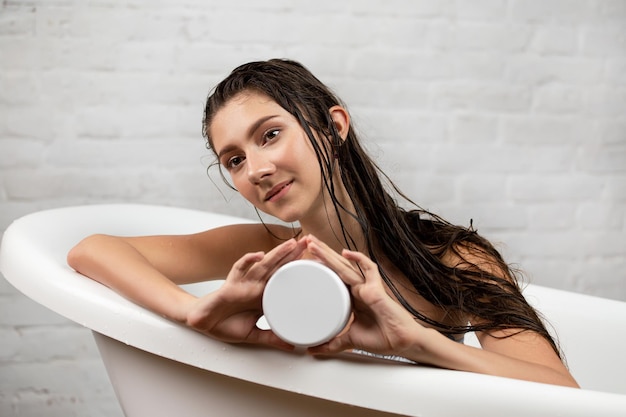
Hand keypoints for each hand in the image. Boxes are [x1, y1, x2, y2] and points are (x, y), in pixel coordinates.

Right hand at [185, 237, 305, 349]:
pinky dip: (248, 260)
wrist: (203, 324)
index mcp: (264, 296)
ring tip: (291, 244)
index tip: (315, 263)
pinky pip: (239, 269)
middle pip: (278, 267)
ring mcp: (244, 283)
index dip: (298, 270)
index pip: (285, 279)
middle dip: (292, 254)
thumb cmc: (226, 324)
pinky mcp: (230, 284)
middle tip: (309, 242)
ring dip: (277, 253)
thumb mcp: (254, 334)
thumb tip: (292, 346)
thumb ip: (272, 338)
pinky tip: (258, 255)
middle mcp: (256, 286)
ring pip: (264, 264)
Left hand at [304, 235, 425, 357]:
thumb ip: (332, 343)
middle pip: (336, 266)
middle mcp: (358, 288)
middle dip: (321, 253)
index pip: (332, 276)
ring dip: (329, 253)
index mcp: (351, 297)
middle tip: (305, 241)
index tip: (304, 260)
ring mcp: (367, 286)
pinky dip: (359, 260)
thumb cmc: (381, 337)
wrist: (401, 343)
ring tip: (313, 244)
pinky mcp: (377, 289)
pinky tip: (346, 253)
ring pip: (346, 265)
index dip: (320, 266)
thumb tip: (312, 350)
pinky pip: (369, 269)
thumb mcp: (349, 340)